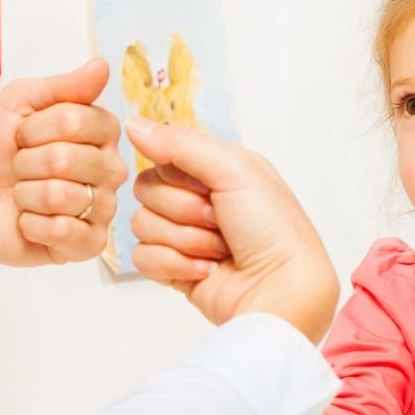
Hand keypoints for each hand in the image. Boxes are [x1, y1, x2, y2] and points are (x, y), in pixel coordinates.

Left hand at [0, 59, 127, 265]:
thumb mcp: (20, 103)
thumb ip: (63, 87)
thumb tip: (101, 65)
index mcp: (102, 133)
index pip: (79, 121)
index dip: (37, 128)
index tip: (24, 135)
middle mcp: (111, 170)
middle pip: (68, 159)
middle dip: (27, 163)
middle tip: (20, 168)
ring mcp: (102, 209)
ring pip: (61, 196)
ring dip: (25, 194)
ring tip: (23, 195)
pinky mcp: (87, 244)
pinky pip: (66, 232)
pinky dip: (32, 225)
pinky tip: (28, 221)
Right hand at [124, 118, 338, 341]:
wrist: (281, 289)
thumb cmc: (273, 229)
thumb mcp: (235, 170)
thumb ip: (181, 144)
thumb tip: (133, 124)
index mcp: (215, 170)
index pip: (161, 158)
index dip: (180, 177)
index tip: (212, 190)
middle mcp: (198, 200)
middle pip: (146, 191)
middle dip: (184, 211)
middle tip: (220, 223)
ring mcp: (185, 236)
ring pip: (142, 225)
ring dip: (185, 240)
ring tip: (220, 250)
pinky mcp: (174, 270)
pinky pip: (142, 258)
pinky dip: (175, 265)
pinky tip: (208, 271)